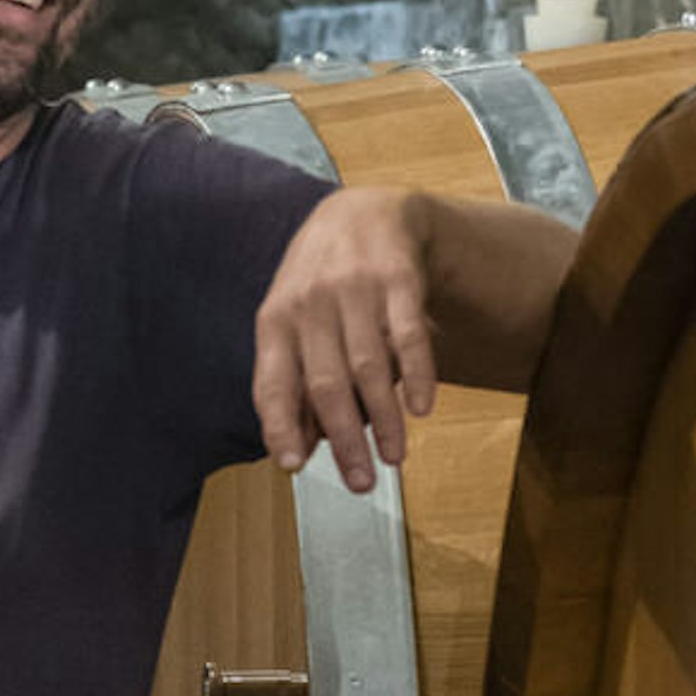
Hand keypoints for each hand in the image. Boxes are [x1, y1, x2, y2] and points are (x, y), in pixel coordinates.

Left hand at [252, 189, 433, 493]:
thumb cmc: (321, 284)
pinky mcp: (398, 277)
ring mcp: (355, 288)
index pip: (273, 383)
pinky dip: (417, 374)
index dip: (281, 427)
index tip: (294, 468)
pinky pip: (409, 334)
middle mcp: (311, 303)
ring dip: (384, 419)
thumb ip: (293, 383)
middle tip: (361, 484)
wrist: (364, 212)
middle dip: (344, 441)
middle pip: (326, 384)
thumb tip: (297, 453)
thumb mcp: (293, 323)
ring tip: (394, 457)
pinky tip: (422, 408)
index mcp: (276, 320)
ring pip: (369, 366)